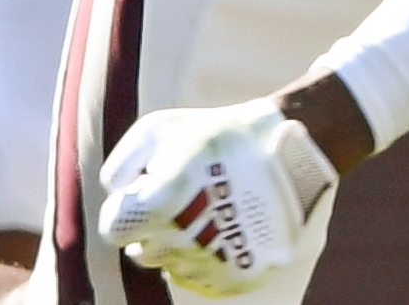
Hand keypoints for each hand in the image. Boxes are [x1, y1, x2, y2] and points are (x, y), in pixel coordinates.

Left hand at [96, 97, 337, 296]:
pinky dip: (208, 258)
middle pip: (142, 250)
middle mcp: (184, 240)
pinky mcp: (238, 276)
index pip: (114, 229)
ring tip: (212, 207)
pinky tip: (226, 227)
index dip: (129, 207)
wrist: (294, 151)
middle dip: (156, 225)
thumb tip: (114, 196)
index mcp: (162, 203)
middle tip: (188, 195)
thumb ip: (122, 164)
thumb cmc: (222, 135)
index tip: (150, 190)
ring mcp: (213, 262)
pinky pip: (201, 279)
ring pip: (172, 266)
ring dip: (182, 242)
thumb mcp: (162, 128)